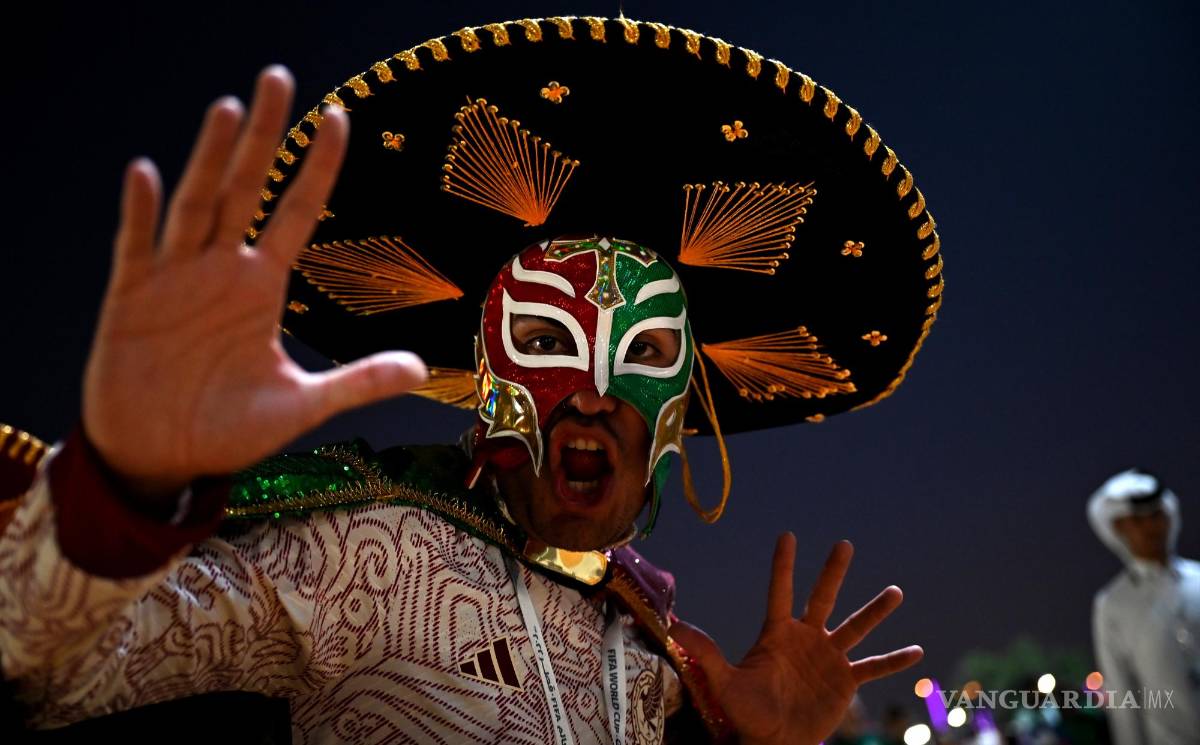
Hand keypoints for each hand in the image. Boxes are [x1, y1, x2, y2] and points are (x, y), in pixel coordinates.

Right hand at [83, 66, 426, 497]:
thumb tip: (421, 369)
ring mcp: (175, 279)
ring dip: (210, 159)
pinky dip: (141, 213)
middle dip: (263, 137)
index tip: (339, 117)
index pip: (295, 212)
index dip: (316, 167)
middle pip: (244, 189)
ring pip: (195, 205)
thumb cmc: (227, 430)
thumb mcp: (299, 407)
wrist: (160, 458)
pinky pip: (137, 248)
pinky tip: (147, 174)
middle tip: (279, 78)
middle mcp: (221, 270)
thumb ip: (355, 384)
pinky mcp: (131, 300)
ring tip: (229, 110)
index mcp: (261, 286)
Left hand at [670, 535, 922, 744]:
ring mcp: (827, 659)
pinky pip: (873, 668)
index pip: (780, 592)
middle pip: (822, 598)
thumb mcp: (724, 682)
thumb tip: (673, 628)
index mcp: (777, 634)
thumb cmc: (745, 713)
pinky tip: (918, 651)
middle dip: (833, 571)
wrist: (772, 741)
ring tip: (895, 591)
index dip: (783, 566)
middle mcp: (806, 639)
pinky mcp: (845, 682)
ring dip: (875, 611)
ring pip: (855, 628)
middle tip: (844, 543)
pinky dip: (894, 660)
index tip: (788, 535)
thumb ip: (705, 653)